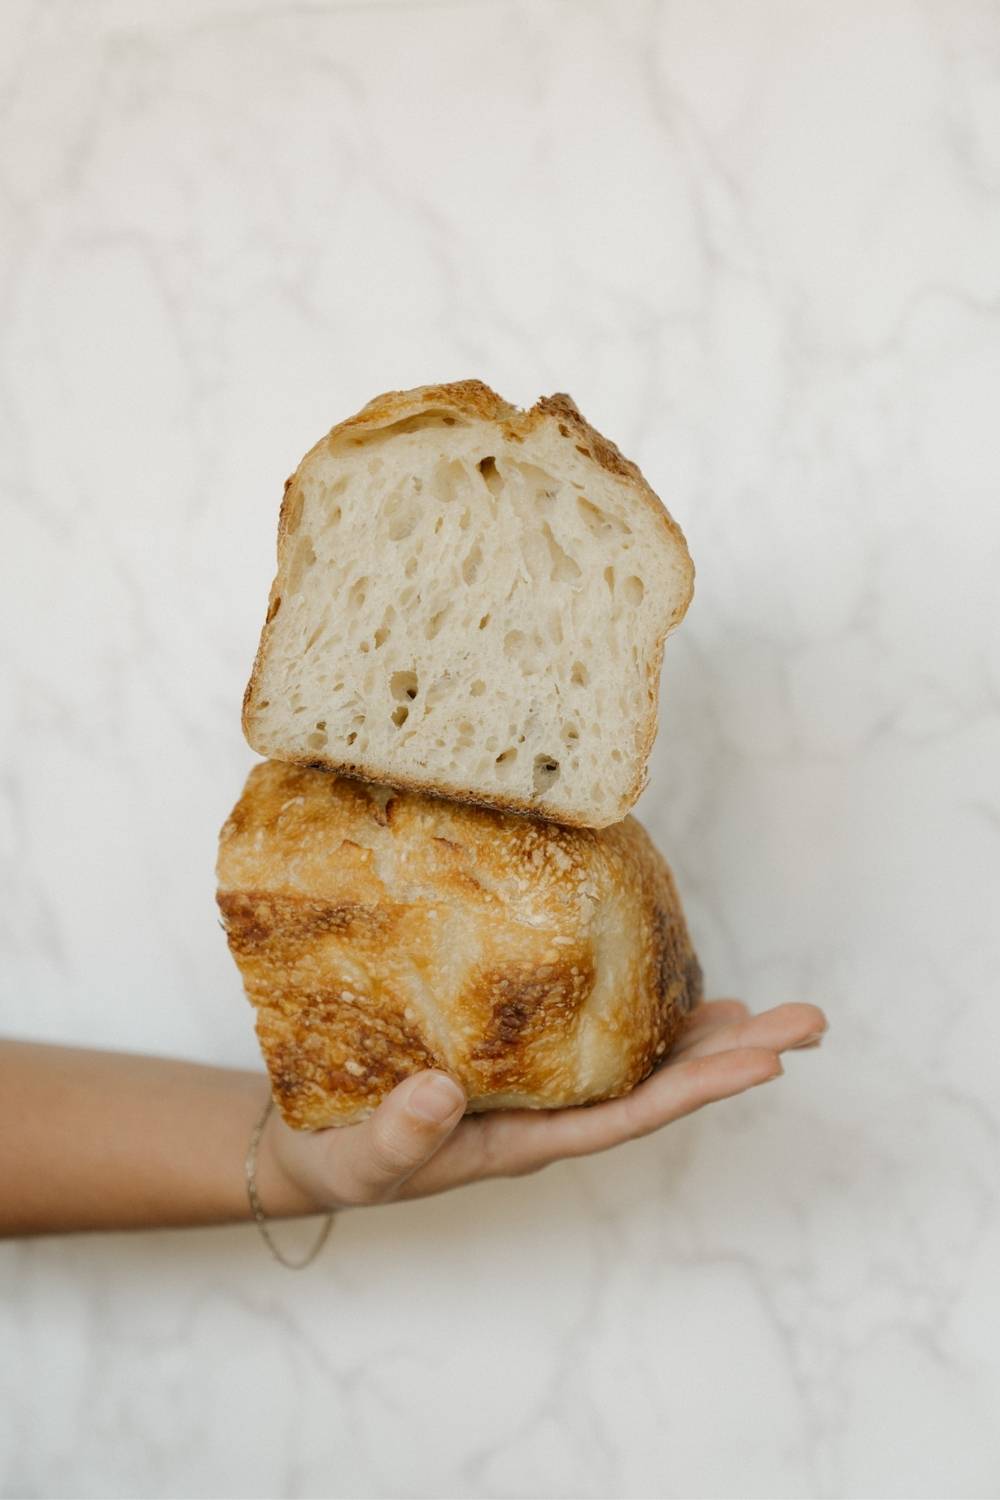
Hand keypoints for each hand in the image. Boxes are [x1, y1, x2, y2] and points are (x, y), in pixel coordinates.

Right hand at [263, 1000, 827, 1213]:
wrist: (309, 1149)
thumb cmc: (338, 1159)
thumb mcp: (361, 1160)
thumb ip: (400, 1136)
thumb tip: (442, 1093)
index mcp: (525, 1140)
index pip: (630, 1114)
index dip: (698, 1087)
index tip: (765, 1061)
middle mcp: (546, 1112)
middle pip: (655, 1086)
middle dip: (731, 1057)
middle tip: (808, 1024)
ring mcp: (533, 1086)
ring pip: (633, 1060)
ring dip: (699, 1038)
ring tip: (762, 1015)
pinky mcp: (510, 1055)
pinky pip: (588, 1032)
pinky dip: (637, 1011)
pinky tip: (672, 993)